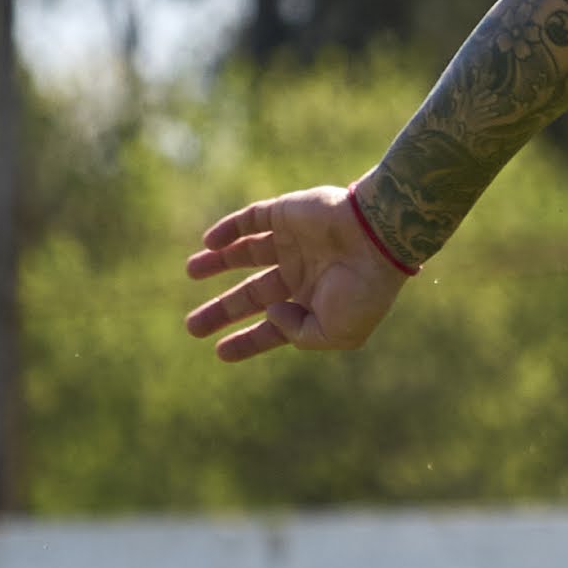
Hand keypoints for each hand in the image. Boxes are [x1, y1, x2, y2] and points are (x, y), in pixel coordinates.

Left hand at [186, 186, 410, 360]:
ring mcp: (292, 242)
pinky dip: (228, 229)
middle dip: (222, 310)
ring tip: (190, 271)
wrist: (378, 238)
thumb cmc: (362, 291)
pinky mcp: (285, 214)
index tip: (219, 353)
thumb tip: (270, 313)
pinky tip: (210, 243)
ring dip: (217, 262)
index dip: (247, 341)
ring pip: (245, 253)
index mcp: (315, 304)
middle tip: (192, 327)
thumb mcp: (336, 333)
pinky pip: (250, 219)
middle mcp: (301, 273)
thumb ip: (297, 334)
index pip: (273, 326)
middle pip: (251, 295)